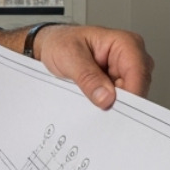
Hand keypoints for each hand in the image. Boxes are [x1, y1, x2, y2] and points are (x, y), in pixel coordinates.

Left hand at [0, 25, 154, 116]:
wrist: (31, 52)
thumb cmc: (49, 46)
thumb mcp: (65, 57)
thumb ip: (87, 77)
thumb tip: (108, 98)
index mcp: (124, 45)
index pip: (139, 74)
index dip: (130, 95)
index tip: (115, 112)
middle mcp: (128, 60)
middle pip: (137, 91)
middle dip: (121, 108)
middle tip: (100, 125)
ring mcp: (120, 76)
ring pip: (126, 102)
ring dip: (109, 113)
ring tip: (88, 122)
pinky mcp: (109, 90)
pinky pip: (112, 106)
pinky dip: (101, 114)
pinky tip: (87, 123)